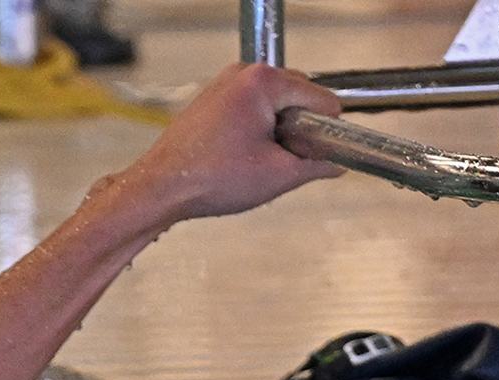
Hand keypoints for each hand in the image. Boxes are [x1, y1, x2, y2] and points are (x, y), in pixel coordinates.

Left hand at [117, 64, 343, 223]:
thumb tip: (336, 164)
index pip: (320, 98)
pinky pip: (254, 110)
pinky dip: (259, 131)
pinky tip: (245, 157)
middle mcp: (243, 74)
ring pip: (276, 105)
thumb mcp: (280, 175)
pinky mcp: (216, 99)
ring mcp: (226, 84)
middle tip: (285, 161)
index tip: (317, 154)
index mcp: (263, 82)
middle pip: (299, 97)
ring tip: (260, 162)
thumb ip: (317, 165)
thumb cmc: (208, 178)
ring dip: (279, 132)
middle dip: (301, 129)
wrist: (162, 188)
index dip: (326, 130)